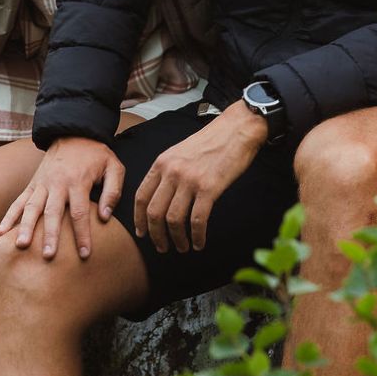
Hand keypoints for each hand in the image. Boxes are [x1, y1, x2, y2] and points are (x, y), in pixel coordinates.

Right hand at [0, 137, 123, 260]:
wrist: (75, 132)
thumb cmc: (97, 155)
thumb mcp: (114, 167)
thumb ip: (113, 191)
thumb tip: (105, 217)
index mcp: (79, 181)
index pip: (80, 212)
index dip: (82, 234)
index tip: (84, 254)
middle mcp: (58, 183)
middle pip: (53, 213)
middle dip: (50, 235)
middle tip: (48, 256)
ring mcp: (43, 184)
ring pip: (32, 207)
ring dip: (26, 227)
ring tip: (20, 245)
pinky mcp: (33, 184)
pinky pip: (19, 201)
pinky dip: (9, 216)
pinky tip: (0, 232)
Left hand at [134, 100, 266, 253]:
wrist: (237, 128)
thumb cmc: (212, 140)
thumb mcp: (181, 151)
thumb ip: (168, 171)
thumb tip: (161, 198)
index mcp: (162, 162)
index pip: (141, 197)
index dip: (139, 220)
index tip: (143, 233)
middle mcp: (172, 171)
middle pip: (154, 213)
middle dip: (156, 235)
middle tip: (162, 247)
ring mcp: (190, 179)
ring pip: (173, 220)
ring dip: (177, 239)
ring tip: (183, 247)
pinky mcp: (209, 187)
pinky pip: (197, 220)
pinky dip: (197, 236)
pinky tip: (199, 242)